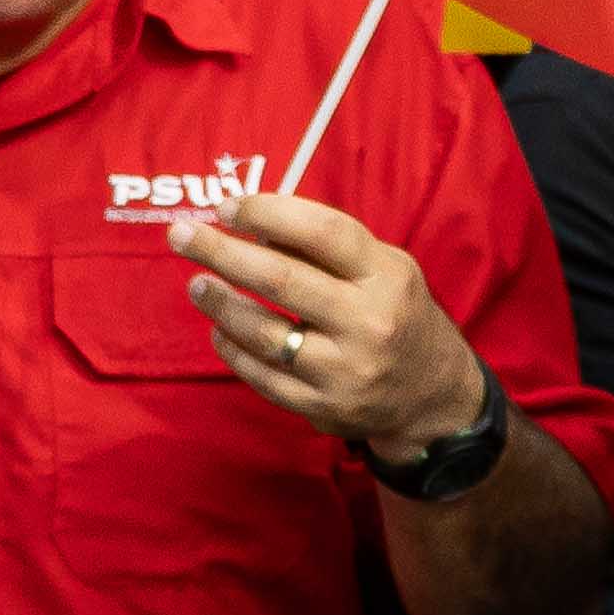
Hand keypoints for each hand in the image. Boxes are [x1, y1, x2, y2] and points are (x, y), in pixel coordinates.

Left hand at [170, 189, 489, 455]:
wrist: (431, 397)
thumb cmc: (394, 315)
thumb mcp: (382, 270)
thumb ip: (325, 248)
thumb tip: (254, 225)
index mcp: (386, 276)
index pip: (323, 232)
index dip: (268, 214)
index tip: (227, 207)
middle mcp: (368, 322)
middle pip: (282, 280)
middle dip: (222, 252)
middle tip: (181, 235)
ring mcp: (345, 370)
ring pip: (264, 333)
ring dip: (220, 304)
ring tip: (197, 283)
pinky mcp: (323, 407)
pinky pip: (263, 376)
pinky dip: (233, 349)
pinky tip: (218, 329)